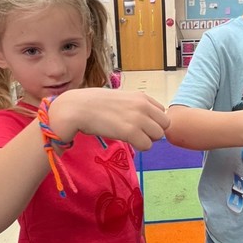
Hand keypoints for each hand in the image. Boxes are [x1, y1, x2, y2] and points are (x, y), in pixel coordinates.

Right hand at [51, 88, 169, 151]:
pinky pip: (147, 146)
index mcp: (141, 96)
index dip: (153, 121)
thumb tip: (146, 120)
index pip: (162, 113)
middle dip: (153, 131)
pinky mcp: (130, 131)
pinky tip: (125, 140)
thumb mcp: (121, 98)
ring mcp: (137, 118)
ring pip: (158, 136)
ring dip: (146, 139)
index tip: (139, 124)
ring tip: (130, 136)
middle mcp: (143, 105)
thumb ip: (136, 106)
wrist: (78, 108)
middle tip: (136, 132)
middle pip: (164, 125)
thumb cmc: (95, 103)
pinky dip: (138, 146)